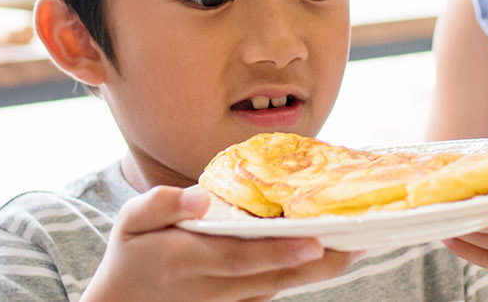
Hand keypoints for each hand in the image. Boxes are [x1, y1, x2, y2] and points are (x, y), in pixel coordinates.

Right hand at [82, 185, 356, 301]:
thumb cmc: (131, 255)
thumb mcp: (130, 221)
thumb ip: (162, 204)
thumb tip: (201, 195)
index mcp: (186, 260)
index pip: (238, 258)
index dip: (278, 253)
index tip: (314, 244)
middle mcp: (212, 287)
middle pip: (271, 279)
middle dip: (316, 266)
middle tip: (357, 246)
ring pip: (278, 289)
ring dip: (317, 273)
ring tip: (355, 249)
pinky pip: (272, 293)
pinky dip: (300, 278)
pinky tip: (329, 259)